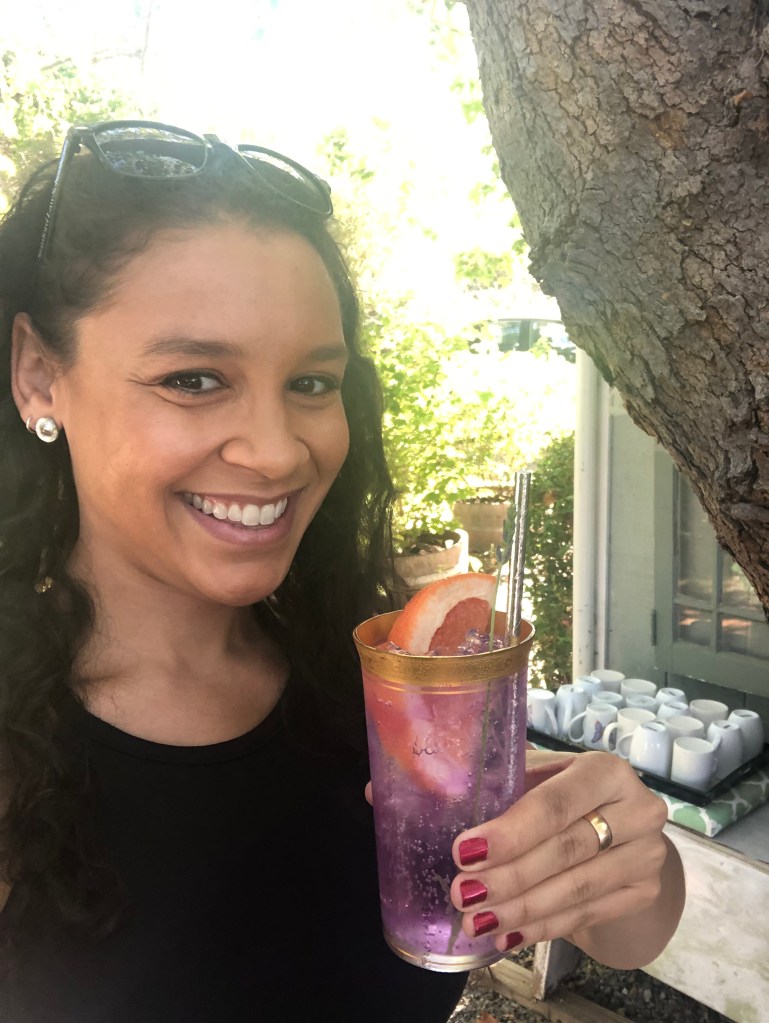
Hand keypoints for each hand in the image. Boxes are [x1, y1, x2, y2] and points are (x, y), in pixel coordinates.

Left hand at [449, 749, 680, 966]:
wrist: (621, 829)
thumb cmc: (566, 796)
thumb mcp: (541, 777)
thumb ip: (507, 786)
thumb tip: (447, 797)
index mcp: (607, 771)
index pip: (555, 805)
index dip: (510, 832)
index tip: (465, 852)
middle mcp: (639, 810)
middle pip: (565, 850)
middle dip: (508, 877)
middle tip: (464, 894)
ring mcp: (647, 855)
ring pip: (577, 889)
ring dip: (521, 910)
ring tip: (478, 920)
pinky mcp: (645, 892)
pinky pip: (587, 915)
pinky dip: (543, 927)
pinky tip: (508, 935)